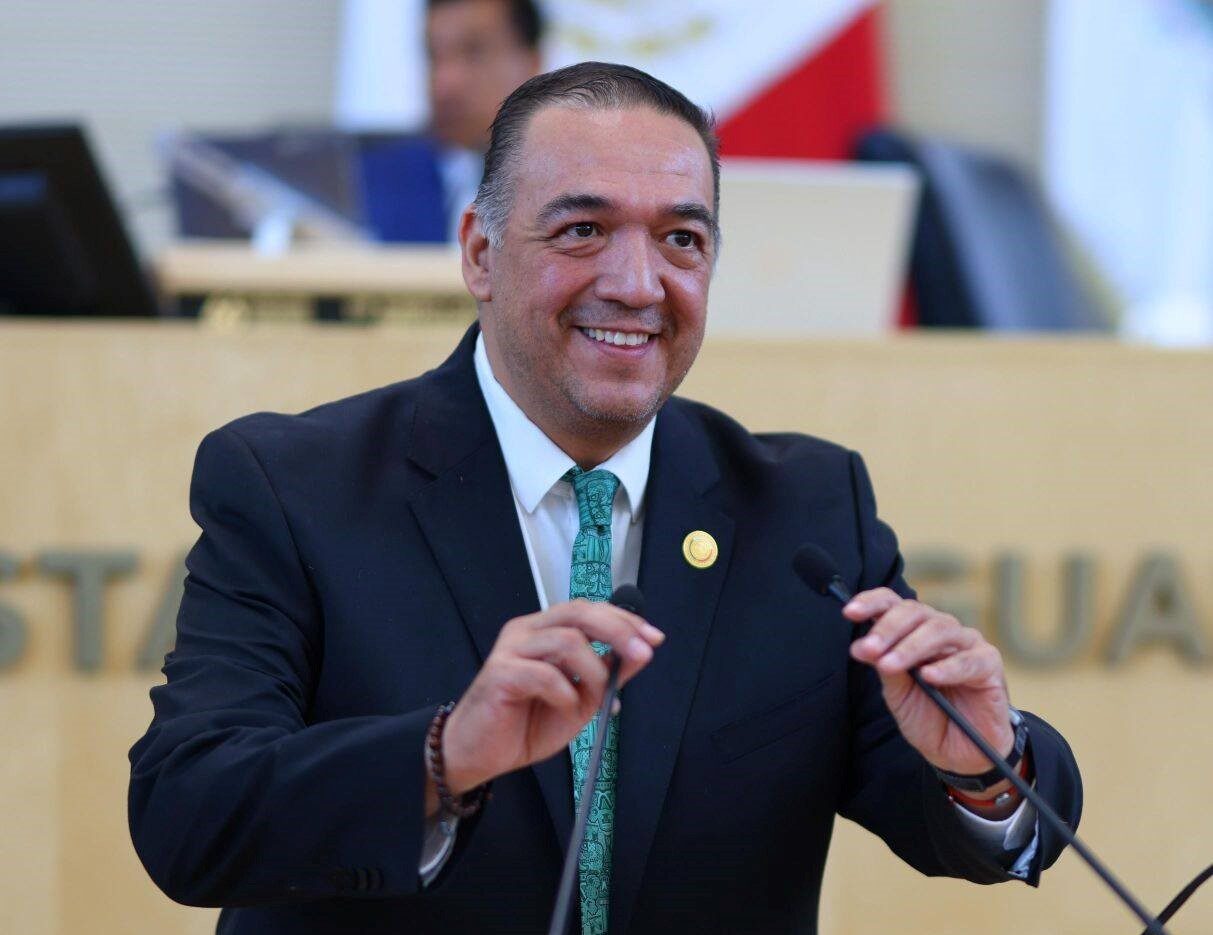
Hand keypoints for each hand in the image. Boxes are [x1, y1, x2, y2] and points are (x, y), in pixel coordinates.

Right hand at [437, 600, 663, 799]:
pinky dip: (565, 693)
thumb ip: (608, 675)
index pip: (589, 610)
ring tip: (593, 699)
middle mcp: (527, 631)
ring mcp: (510, 649)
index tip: (654, 637)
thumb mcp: (580, 701)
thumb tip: (642, 653)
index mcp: (544, 630)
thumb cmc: (525, 725)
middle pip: (579, 612)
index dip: (624, 619)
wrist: (479, 755)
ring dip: (593, 672)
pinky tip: (564, 707)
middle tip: (642, 654)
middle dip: (618, 631)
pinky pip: (545, 674)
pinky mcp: (500, 673)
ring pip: (567, 640)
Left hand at [845, 589, 1013, 776]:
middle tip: (868, 650)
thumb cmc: (928, 716)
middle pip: (914, 612)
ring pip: (939, 629)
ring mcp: (967, 644)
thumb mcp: (898, 693)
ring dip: (910, 647)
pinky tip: (928, 676)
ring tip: (890, 665)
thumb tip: (862, 647)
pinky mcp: (989, 664)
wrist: (960, 752)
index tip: (849, 613)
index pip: (893, 604)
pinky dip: (947, 667)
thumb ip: (885, 667)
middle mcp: (941, 630)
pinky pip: (968, 660)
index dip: (871, 603)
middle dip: (887, 629)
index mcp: (914, 631)